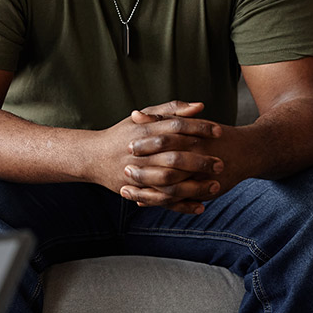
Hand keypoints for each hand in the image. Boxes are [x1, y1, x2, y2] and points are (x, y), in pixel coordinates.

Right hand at [86, 100, 223, 212]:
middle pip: (175, 156)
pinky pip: (161, 200)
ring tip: (215, 184)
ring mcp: (137, 172)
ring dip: (194, 185)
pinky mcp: (136, 189)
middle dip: (200, 160)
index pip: (176, 126)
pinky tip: (200, 206)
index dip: (199, 128)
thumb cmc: (122, 134)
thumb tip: (200, 106)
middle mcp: (141, 152)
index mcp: (143, 130)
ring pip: (170, 181)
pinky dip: (181, 205)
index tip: (219, 132)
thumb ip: (170, 110)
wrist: (92, 156)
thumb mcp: (143, 116)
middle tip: (220, 163)